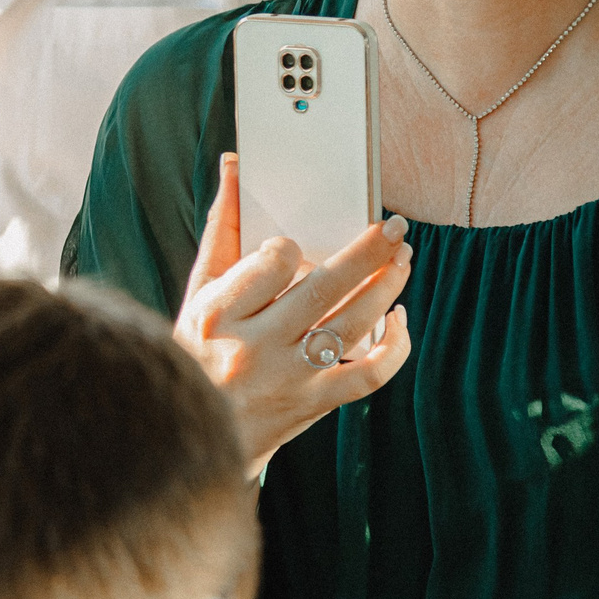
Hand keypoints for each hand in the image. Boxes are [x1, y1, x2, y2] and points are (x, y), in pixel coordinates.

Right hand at [175, 154, 412, 470]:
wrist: (196, 435)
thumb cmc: (202, 349)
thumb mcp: (199, 291)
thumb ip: (222, 227)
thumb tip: (235, 163)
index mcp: (218, 314)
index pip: (271, 262)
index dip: (290, 247)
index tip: (293, 246)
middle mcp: (254, 347)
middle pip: (324, 289)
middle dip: (368, 251)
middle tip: (396, 226)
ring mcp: (288, 379)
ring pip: (352, 325)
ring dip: (386, 286)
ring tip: (402, 258)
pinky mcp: (315, 403)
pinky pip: (368, 374)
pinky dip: (394, 346)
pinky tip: (397, 317)